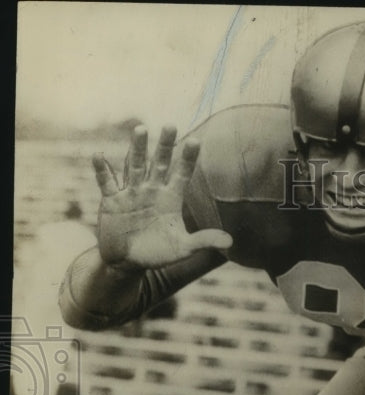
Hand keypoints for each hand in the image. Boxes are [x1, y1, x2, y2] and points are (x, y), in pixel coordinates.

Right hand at [92, 124, 232, 269]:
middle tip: (170, 126)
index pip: (182, 174)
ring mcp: (131, 193)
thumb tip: (230, 241)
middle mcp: (152, 190)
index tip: (196, 141)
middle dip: (164, 146)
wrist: (128, 262)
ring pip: (135, 166)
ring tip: (140, 129)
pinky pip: (107, 182)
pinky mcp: (112, 200)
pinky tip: (99, 156)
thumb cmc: (158, 253)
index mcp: (171, 198)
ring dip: (136, 149)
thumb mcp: (182, 248)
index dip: (188, 159)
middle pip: (159, 163)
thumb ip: (203, 241)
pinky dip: (102, 170)